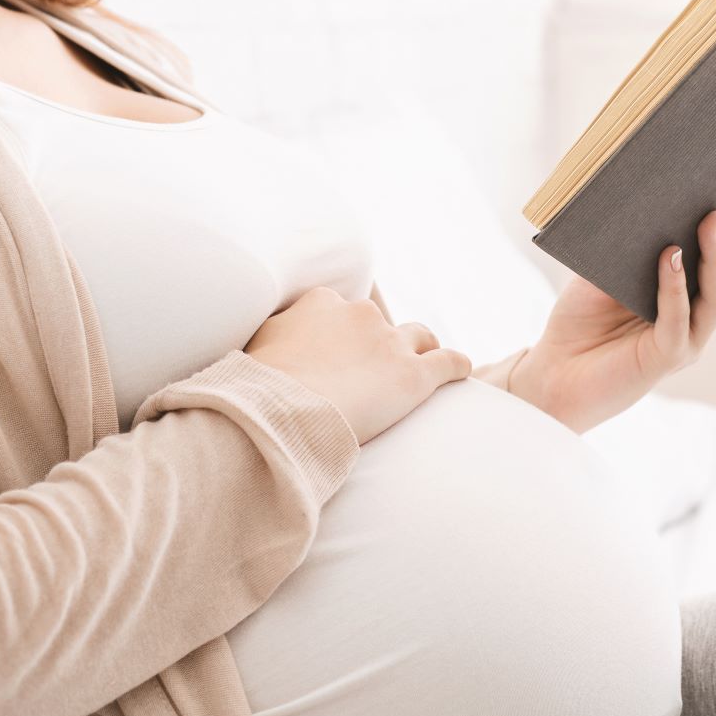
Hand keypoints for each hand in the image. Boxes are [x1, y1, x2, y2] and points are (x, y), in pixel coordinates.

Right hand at [243, 286, 471, 443]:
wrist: (281, 411)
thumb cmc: (257, 388)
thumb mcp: (255, 349)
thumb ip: (273, 340)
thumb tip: (269, 350)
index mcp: (320, 304)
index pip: (340, 312)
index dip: (343, 334)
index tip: (339, 354)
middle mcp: (360, 315)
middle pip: (380, 324)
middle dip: (379, 343)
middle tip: (373, 371)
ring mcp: (390, 343)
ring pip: (420, 337)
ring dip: (421, 350)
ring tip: (422, 367)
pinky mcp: (415, 375)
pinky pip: (449, 362)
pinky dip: (457, 366)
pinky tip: (460, 373)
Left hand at [513, 185, 715, 433]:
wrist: (553, 372)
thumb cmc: (584, 317)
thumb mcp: (610, 267)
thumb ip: (638, 240)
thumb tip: (654, 190)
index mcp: (697, 292)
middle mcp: (702, 315)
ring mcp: (688, 339)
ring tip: (714, 217)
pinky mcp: (664, 358)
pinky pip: (676, 319)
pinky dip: (675, 287)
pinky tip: (671, 256)